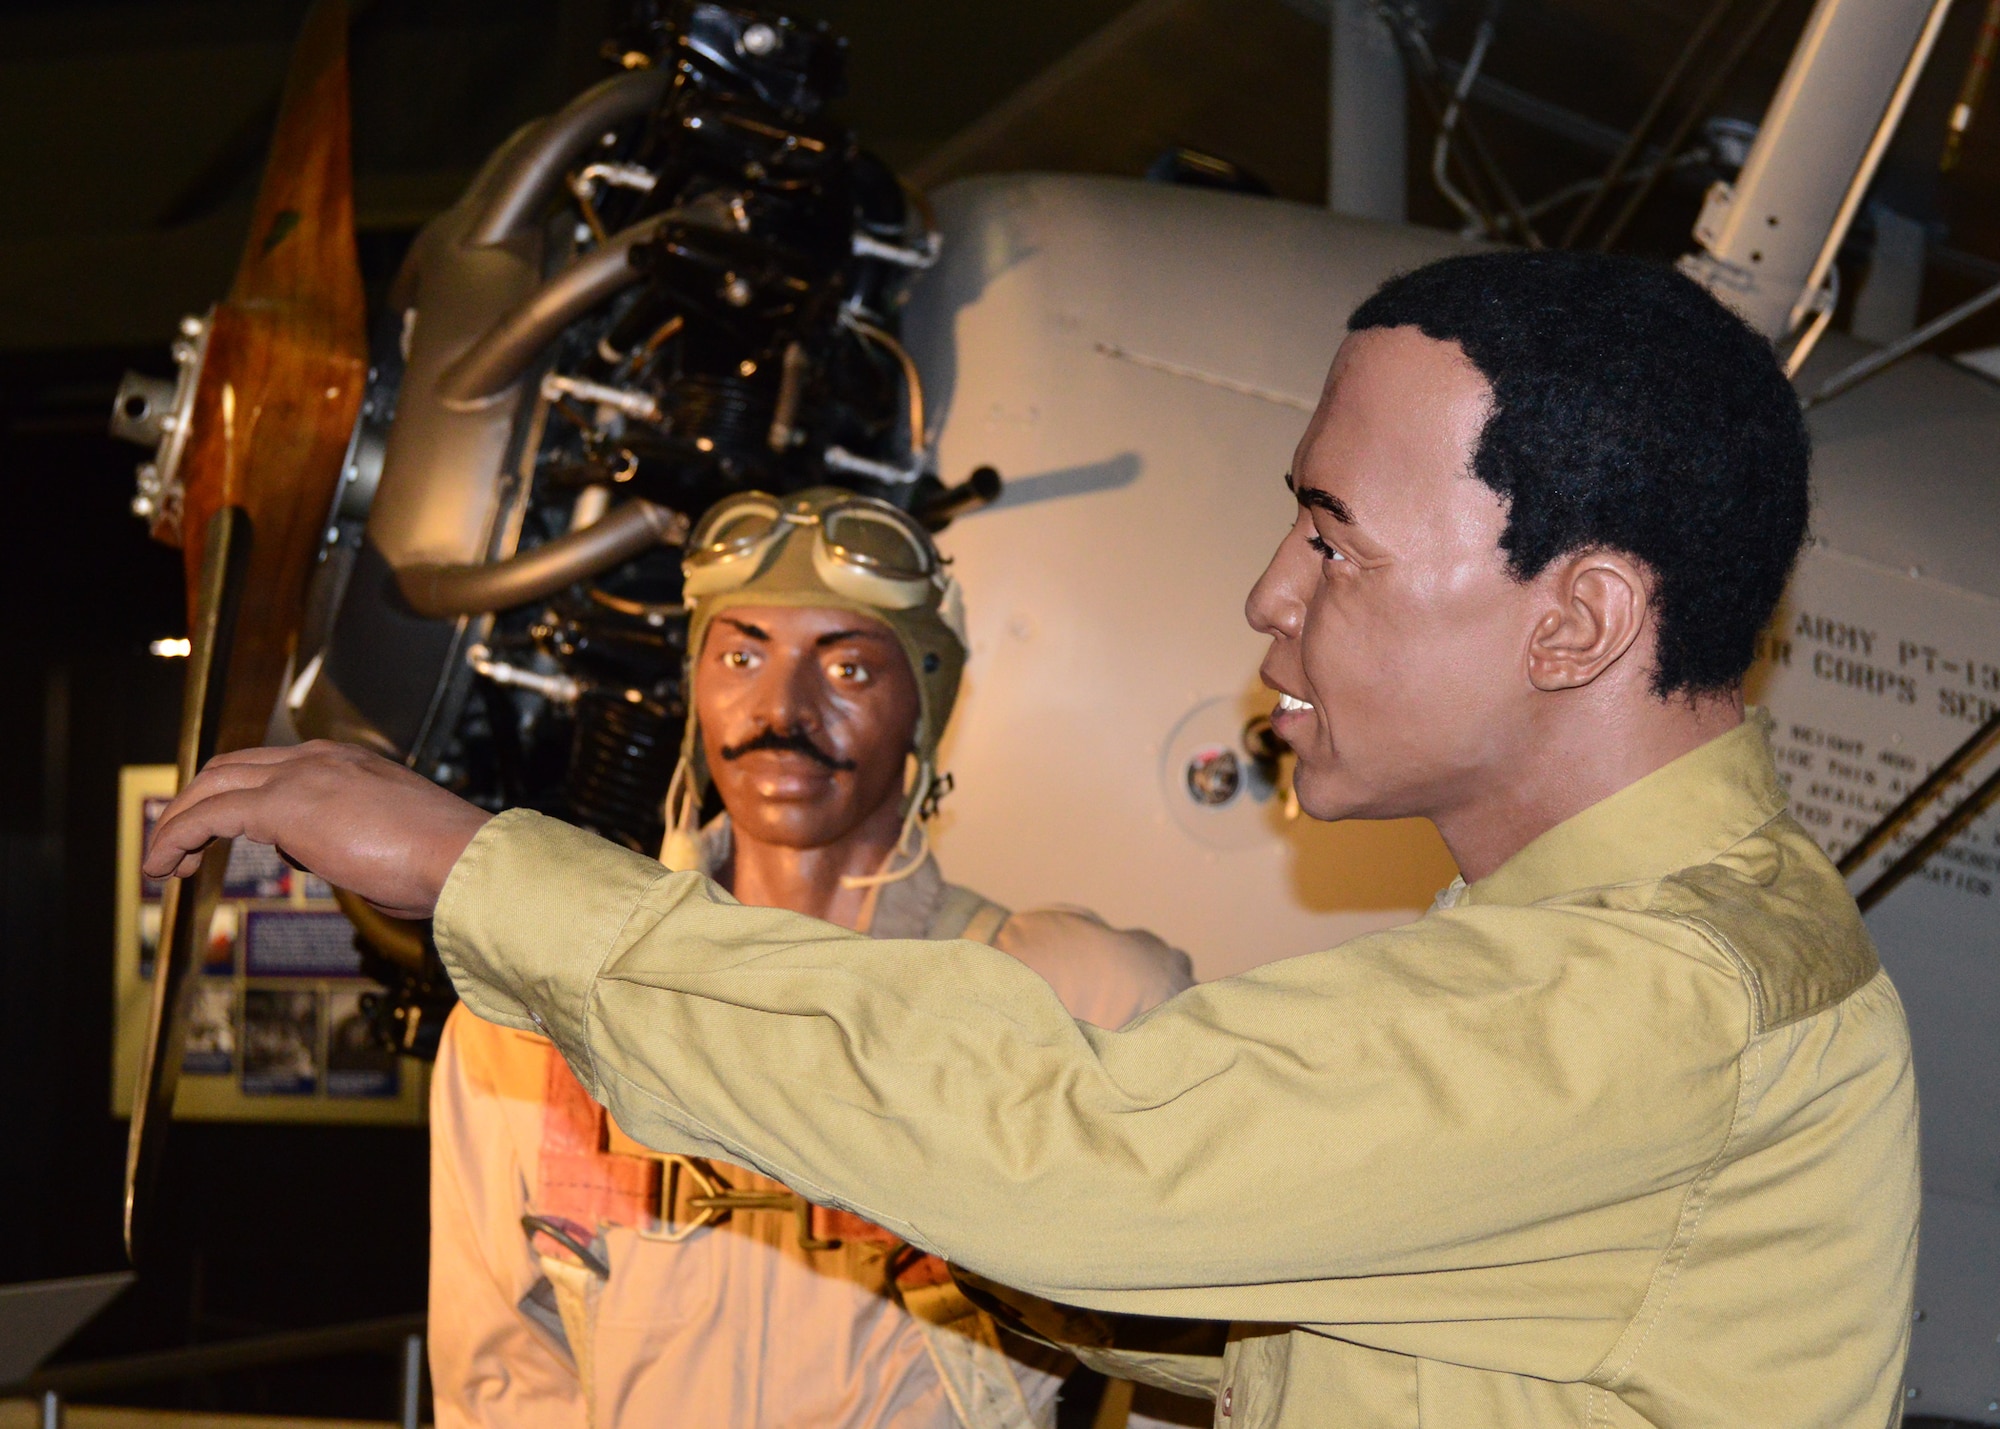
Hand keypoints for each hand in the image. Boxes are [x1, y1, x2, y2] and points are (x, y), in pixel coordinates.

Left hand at [143, 741, 492, 919]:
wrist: (464, 859)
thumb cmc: (446, 864)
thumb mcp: (394, 843)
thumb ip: (355, 845)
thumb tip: (337, 866)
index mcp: (349, 763)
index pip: (274, 767)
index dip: (238, 797)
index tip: (223, 835)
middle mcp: (320, 758)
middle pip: (231, 765)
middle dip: (198, 802)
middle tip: (181, 846)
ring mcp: (300, 776)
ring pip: (210, 783)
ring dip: (178, 821)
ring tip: (162, 862)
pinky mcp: (282, 805)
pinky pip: (205, 816)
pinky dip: (172, 837)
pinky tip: (161, 866)